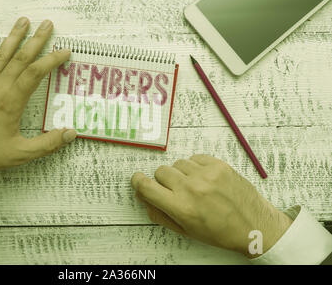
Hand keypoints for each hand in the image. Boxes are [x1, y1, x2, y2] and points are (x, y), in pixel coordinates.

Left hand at [0, 17, 76, 175]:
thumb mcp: (21, 154)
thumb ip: (48, 144)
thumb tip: (71, 134)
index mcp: (10, 102)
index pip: (35, 73)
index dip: (52, 60)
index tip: (65, 52)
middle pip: (20, 58)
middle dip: (36, 40)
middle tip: (47, 24)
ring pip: (1, 55)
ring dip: (13, 36)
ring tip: (24, 21)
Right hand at [131, 155, 292, 256]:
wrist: (254, 226)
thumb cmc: (220, 232)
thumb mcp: (186, 230)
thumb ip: (160, 214)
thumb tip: (143, 197)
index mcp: (181, 208)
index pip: (146, 186)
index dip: (138, 182)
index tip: (138, 180)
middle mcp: (191, 189)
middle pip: (160, 171)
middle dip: (163, 181)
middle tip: (176, 191)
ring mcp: (206, 175)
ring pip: (178, 164)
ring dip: (181, 174)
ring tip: (195, 187)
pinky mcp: (219, 165)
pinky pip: (194, 158)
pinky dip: (195, 167)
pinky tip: (205, 179)